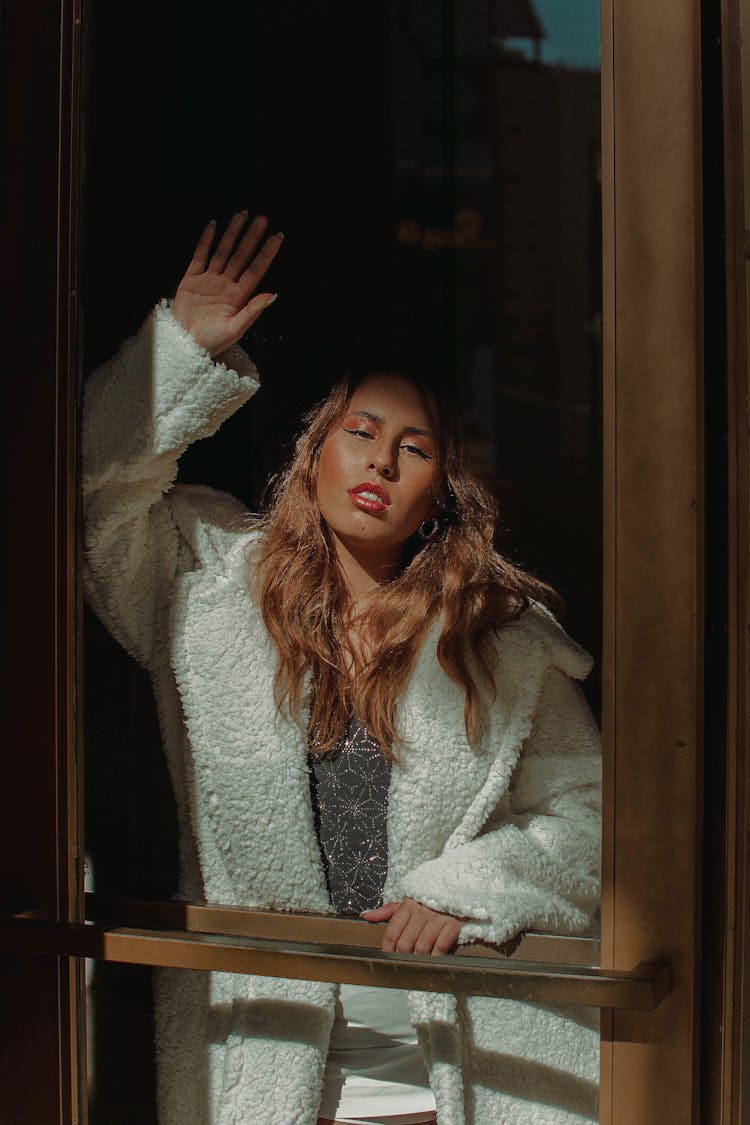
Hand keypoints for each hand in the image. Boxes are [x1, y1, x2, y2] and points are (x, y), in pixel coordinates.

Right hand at [172, 212, 282, 355]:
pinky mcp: (191, 279)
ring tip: (242, 215)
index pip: (256, 269)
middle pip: (241, 256)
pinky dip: (206, 240)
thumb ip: (253, 311)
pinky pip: (200, 255)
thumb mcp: (235, 329)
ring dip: (232, 234)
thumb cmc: (211, 342)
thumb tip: (273, 295)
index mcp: (238, 297)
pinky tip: (214, 225)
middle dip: (251, 237)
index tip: (278, 236)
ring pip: (223, 252)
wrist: (184, 344)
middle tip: (262, 219)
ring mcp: (209, 280)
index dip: (267, 253)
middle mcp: (226, 285)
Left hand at [361, 897, 462, 955]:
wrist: (458, 890)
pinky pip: (440, 946)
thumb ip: (387, 911)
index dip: (388, 949)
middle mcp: (421, 911)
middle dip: (403, 956)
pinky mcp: (453, 924)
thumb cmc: (429, 900)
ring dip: (419, 958)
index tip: (389, 958)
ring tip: (418, 962)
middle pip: (405, 944)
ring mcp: (437, 918)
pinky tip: (434, 958)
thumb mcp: (408, 901)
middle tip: (404, 963)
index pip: (392, 933)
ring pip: (421, 947)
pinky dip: (436, 956)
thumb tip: (366, 915)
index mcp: (408, 905)